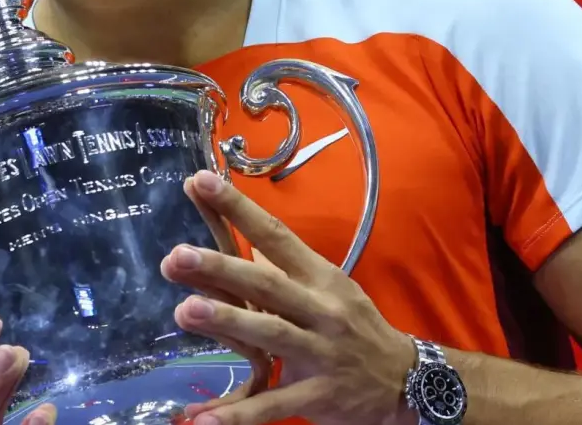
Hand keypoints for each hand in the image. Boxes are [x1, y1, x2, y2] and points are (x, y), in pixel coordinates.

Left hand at [161, 170, 417, 424]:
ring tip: (185, 311)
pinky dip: (239, 415)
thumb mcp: (328, 287)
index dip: (238, 209)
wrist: (405, 381)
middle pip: (267, 284)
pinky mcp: (317, 396)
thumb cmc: (356, 326)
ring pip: (271, 335)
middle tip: (176, 257)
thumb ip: (283, 269)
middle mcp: (321, 310)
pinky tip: (202, 422)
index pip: (275, 236)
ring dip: (228, 323)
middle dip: (221, 270)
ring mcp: (320, 353)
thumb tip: (236, 241)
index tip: (200, 181)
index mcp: (319, 277)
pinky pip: (273, 404)